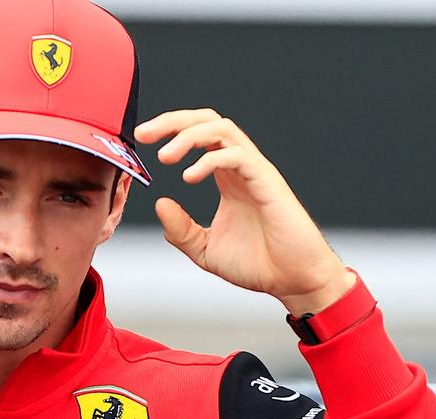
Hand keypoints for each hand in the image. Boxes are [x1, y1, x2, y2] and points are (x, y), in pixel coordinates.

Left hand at [134, 109, 354, 315]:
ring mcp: (255, 172)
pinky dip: (209, 159)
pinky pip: (237, 155)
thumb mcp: (205, 249)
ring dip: (188, 136)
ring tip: (164, 156)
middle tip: (145, 134)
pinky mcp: (267, 182)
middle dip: (173, 121)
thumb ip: (181, 230)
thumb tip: (160, 204)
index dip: (170, 131)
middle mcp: (240, 168)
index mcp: (227, 178)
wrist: (293, 281)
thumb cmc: (259, 264)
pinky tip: (189, 177)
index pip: (199, 136)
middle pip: (208, 121)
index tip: (142, 138)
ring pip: (222, 129)